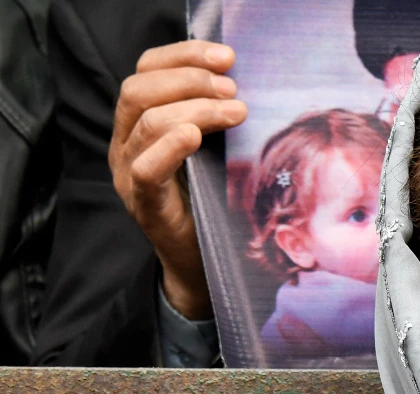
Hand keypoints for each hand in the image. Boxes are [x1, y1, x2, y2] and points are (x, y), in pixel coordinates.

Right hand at [109, 40, 246, 319]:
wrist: (199, 261)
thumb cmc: (208, 199)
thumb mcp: (210, 148)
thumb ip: (212, 116)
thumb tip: (241, 81)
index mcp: (138, 123)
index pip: (146, 71)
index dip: (183, 55)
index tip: (226, 56)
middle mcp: (125, 143)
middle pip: (139, 90)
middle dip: (189, 79)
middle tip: (232, 88)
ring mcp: (128, 174)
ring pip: (146, 124)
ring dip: (195, 109)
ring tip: (235, 111)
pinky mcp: (143, 204)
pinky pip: (145, 168)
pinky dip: (169, 147)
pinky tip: (194, 136)